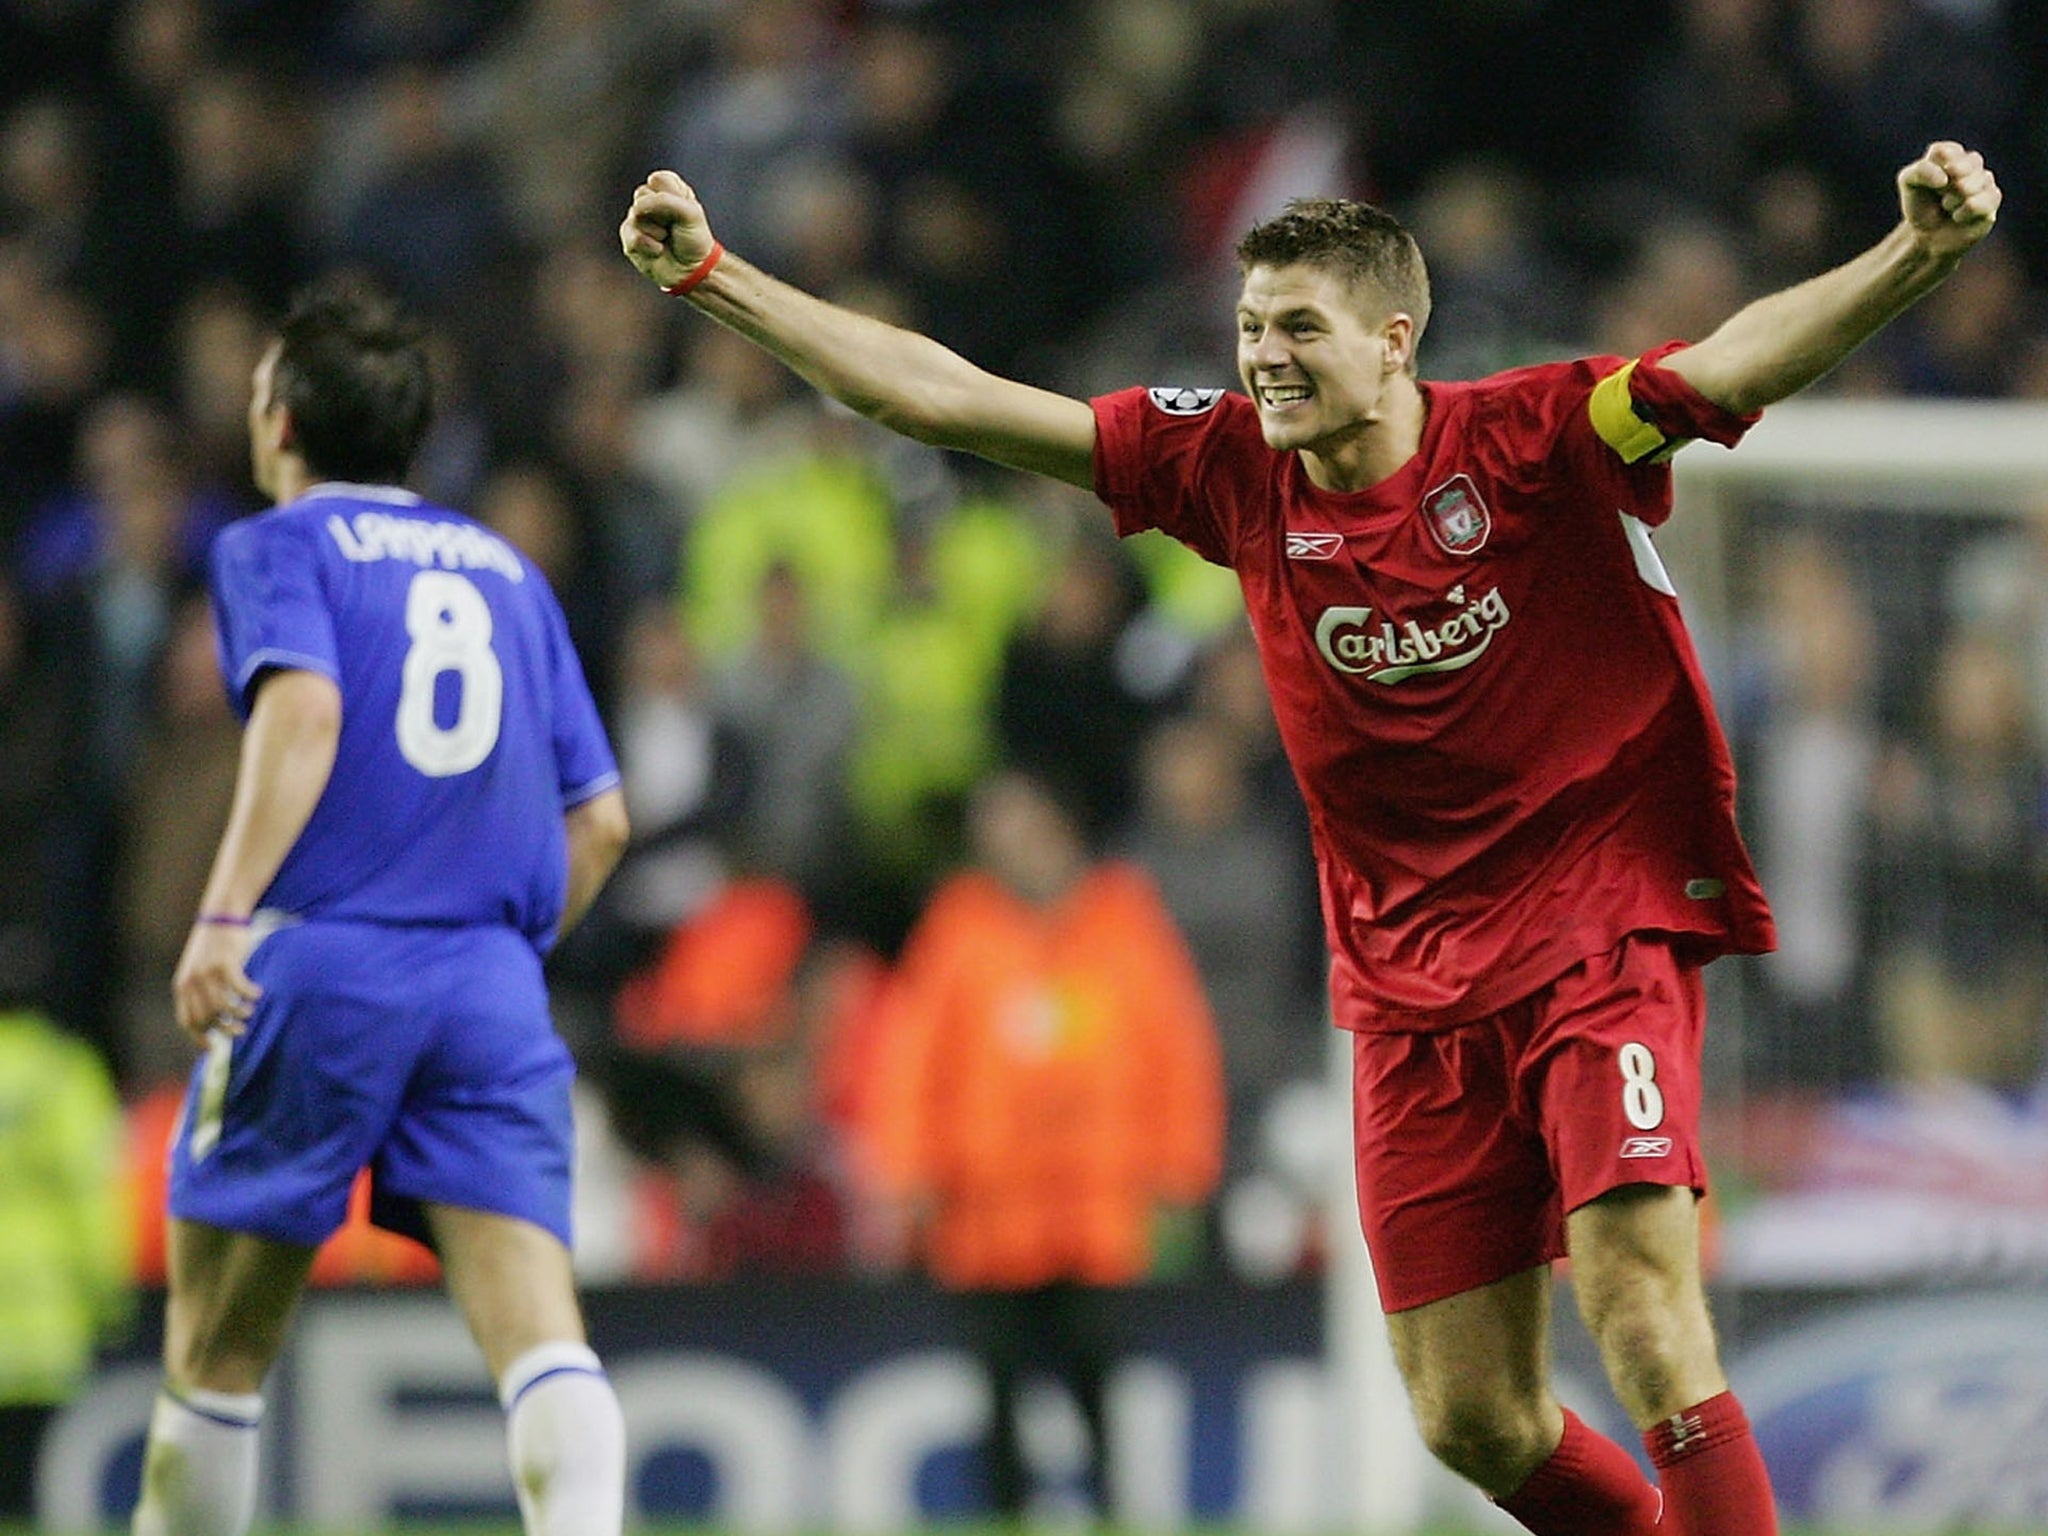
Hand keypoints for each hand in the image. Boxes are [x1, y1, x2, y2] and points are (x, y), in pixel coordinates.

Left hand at [172, 920, 261, 1047]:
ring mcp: (207, 973)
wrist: (221, 916)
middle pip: (207, 1017)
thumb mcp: (199, 970)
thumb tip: (215, 1018)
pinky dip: (250, 995)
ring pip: (224, 1006)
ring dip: (240, 1014)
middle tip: (240, 1030)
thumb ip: (201, 992)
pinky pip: (239, 989)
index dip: (200, 1038)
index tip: (214, 1048)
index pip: (188, 1021)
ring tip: (250, 1012)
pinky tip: (258, 993)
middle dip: (225, 1029)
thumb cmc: (214, 947)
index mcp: (183, 986)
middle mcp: (192, 982)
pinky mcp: (225, 963)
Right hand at [620, 171, 717, 289]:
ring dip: (657, 231)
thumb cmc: (694, 239)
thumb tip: (636, 209)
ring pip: (636, 214)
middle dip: (663, 214)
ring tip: (666, 239)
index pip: (659, 179)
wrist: (691, 271)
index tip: (684, 210)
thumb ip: (665, 202)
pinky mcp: (629, 238)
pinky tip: (658, 250)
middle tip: (673, 227)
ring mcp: (637, 218)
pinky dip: (649, 246)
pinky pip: (632, 236)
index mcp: (667, 189)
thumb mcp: (690, 214)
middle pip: (643, 194)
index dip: (672, 196)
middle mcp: (650, 200)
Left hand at [1897, 141, 1999, 258]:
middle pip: (1965, 164)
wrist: (1928, 235)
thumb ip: (1921, 171)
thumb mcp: (1909, 183)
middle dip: (1946, 185)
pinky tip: (1957, 216)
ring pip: (1974, 183)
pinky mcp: (1992, 199)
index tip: (1927, 184)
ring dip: (1953, 200)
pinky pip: (1984, 200)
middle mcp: (1971, 164)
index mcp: (1951, 155)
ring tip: (1947, 206)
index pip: (1943, 152)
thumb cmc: (1920, 206)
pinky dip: (1964, 211)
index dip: (1933, 171)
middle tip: (1939, 195)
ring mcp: (1984, 180)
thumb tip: (1945, 178)